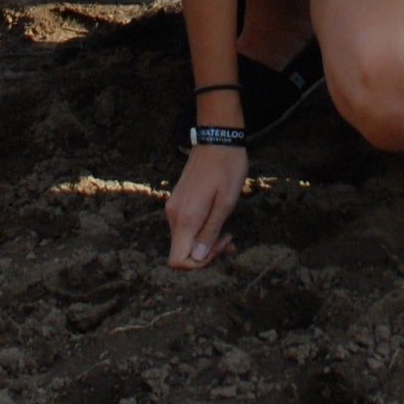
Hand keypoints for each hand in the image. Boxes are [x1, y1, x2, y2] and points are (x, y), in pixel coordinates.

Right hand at [163, 143, 246, 269]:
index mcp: (185, 217)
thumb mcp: (226, 202)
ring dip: (205, 242)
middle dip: (206, 253)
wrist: (217, 138)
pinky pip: (185, 227)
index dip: (198, 264)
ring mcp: (174, 207)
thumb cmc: (227, 167)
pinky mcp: (178, 201)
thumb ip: (210, 231)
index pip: (177, 260)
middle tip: (229, 240)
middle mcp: (174, 214)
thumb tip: (197, 257)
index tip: (219, 248)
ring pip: (184, 240)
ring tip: (228, 234)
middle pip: (181, 252)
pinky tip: (218, 223)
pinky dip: (200, 231)